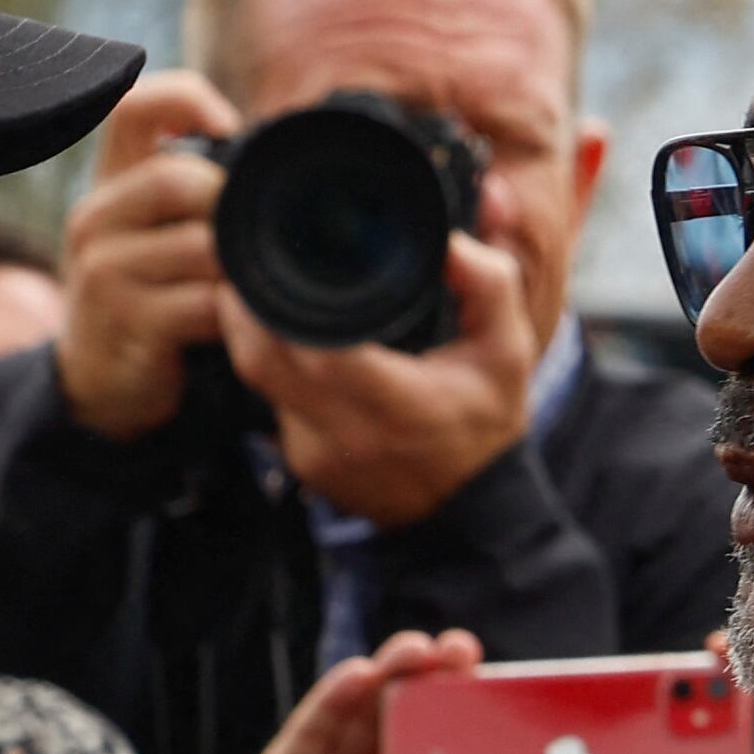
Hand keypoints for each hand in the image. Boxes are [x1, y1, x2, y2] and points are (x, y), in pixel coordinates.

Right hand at [54, 69, 245, 439]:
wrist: (100, 382)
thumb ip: (197, 189)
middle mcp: (97, 216)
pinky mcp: (126, 321)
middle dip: (231, 209)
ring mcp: (105, 270)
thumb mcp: (156, 231)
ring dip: (239, 270)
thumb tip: (275, 151)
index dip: (188, 100)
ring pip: (201, 245)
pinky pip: (203, 304)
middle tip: (249, 242)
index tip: (229, 130)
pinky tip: (236, 324)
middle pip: (179, 179)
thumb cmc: (150, 294)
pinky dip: (234, 314)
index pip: (134, 107)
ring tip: (244, 288)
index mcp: (111, 181)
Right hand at [186, 630, 477, 753]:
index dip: (472, 721)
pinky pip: (316, 726)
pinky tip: (358, 676)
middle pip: (412, 718)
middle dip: (437, 680)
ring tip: (416, 651)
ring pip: (367, 710)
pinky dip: (336, 699)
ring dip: (391, 674)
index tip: (503, 690)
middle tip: (462, 649)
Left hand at [228, 201, 545, 528]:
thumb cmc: (485, 427)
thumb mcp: (509, 353)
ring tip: (266, 296)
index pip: (313, 347)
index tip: (270, 259)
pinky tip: (295, 346)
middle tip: (250, 267)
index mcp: (395, 403)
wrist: (469, 512)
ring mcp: (315, 454)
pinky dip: (276, 370)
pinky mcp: (301, 463)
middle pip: (262, 361)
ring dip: (258, 338)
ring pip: (259, 381)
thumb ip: (490, 287)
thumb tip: (451, 241)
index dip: (276, 303)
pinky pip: (271, 403)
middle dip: (244, 311)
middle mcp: (345, 433)